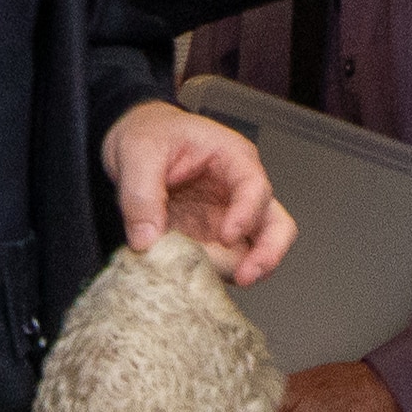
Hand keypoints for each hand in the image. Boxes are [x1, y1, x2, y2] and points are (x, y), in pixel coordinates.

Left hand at [105, 98, 293, 283]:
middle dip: (266, 255)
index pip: (256, 188)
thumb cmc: (149, 133)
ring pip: (256, 251)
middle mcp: (238, 192)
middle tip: (245, 276)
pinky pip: (223, 264)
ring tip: (203, 278)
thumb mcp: (137, 153)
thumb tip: (146, 240)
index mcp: (232, 158)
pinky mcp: (210, 240)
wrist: (135, 140)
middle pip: (277, 227)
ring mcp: (227, 219)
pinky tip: (190, 277)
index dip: (246, 215)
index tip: (226, 236)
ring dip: (236, 270)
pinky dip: (212, 275)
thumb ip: (141, 195)